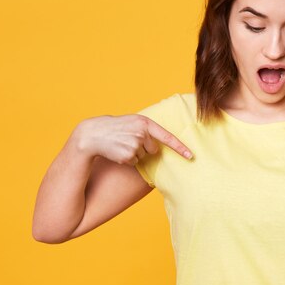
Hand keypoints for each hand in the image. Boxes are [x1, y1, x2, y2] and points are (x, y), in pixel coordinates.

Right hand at [75, 114, 192, 164]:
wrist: (93, 134)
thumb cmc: (116, 128)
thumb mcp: (133, 122)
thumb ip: (148, 129)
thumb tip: (160, 145)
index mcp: (146, 123)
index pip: (167, 137)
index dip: (180, 147)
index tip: (191, 155)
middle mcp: (142, 133)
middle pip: (153, 149)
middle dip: (144, 148)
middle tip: (128, 140)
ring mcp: (135, 145)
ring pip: (143, 156)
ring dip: (134, 153)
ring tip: (121, 144)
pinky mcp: (128, 155)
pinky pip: (134, 162)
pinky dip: (127, 159)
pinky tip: (117, 151)